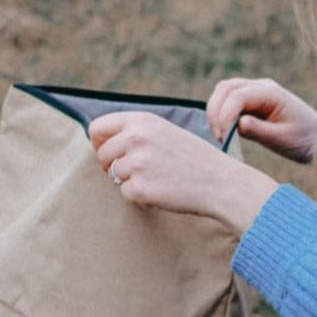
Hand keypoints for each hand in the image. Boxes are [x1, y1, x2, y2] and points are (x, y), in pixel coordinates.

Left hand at [89, 110, 278, 236]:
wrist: (219, 181)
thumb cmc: (193, 157)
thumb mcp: (165, 131)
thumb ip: (135, 132)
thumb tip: (100, 143)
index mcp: (141, 121)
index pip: (97, 128)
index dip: (99, 142)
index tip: (109, 151)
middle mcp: (136, 138)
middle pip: (101, 154)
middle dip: (113, 164)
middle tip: (139, 170)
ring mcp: (137, 164)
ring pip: (113, 175)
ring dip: (129, 180)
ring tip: (156, 178)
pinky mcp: (140, 188)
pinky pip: (125, 193)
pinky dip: (139, 196)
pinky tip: (160, 190)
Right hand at [206, 77, 316, 163]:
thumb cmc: (305, 139)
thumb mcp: (282, 139)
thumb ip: (258, 130)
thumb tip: (236, 123)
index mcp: (271, 93)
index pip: (237, 96)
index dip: (224, 115)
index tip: (223, 138)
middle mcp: (261, 87)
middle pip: (225, 88)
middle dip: (215, 111)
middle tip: (218, 137)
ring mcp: (256, 92)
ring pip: (224, 92)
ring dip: (216, 111)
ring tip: (219, 135)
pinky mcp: (252, 102)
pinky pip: (229, 101)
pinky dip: (221, 113)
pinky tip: (224, 131)